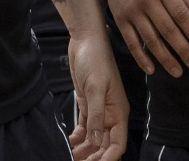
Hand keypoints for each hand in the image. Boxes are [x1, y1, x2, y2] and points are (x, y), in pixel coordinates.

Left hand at [66, 29, 129, 160]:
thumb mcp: (95, 88)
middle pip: (104, 145)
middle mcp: (111, 115)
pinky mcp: (88, 105)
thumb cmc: (95, 59)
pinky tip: (69, 143)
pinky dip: (78, 138)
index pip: (117, 143)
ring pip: (94, 138)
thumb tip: (95, 140)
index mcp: (118, 112)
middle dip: (93, 157)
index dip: (108, 158)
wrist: (85, 41)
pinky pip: (85, 127)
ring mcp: (99, 111)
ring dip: (84, 150)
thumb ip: (96, 115)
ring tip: (70, 157)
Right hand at [91, 0, 188, 77]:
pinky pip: (132, 42)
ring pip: (151, 40)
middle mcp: (147, 0)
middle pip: (168, 30)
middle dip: (183, 50)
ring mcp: (132, 11)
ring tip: (178, 72)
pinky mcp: (120, 20)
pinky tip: (152, 69)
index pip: (181, 14)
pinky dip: (141, 57)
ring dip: (166, 59)